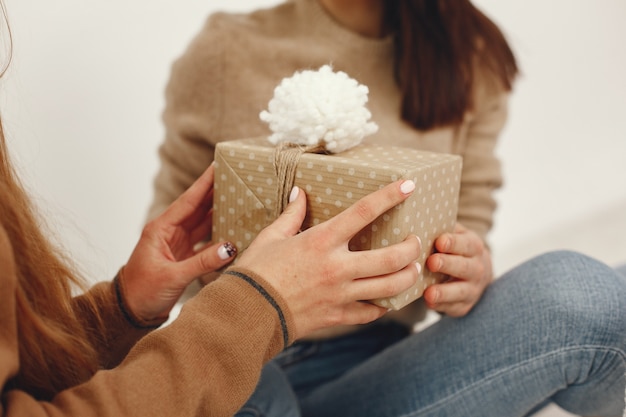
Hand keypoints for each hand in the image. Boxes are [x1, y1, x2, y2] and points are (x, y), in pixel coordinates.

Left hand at [121, 164, 236, 322]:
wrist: (130, 311)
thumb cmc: (141, 291)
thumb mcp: (173, 276)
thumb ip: (203, 262)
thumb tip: (230, 248)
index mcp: (160, 229)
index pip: (187, 201)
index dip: (204, 184)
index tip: (218, 167)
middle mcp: (170, 232)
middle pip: (197, 208)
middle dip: (215, 193)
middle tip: (236, 178)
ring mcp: (178, 243)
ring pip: (203, 223)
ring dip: (219, 212)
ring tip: (240, 198)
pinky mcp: (184, 256)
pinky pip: (206, 241)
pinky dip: (219, 235)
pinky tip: (234, 229)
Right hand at [235, 180, 421, 338]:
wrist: (247, 314)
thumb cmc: (255, 272)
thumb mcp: (271, 237)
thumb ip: (291, 214)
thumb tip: (299, 193)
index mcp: (321, 241)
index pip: (363, 212)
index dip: (389, 196)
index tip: (409, 185)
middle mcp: (336, 267)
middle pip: (391, 257)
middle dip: (412, 248)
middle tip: (416, 241)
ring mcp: (340, 294)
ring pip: (390, 287)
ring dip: (408, 276)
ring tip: (412, 268)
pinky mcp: (337, 316)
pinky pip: (371, 312)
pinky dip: (383, 305)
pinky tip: (386, 298)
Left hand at [424, 223, 492, 316]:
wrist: (474, 274)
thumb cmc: (454, 250)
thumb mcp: (454, 235)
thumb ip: (440, 228)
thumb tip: (418, 217)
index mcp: (473, 246)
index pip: (466, 244)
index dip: (454, 243)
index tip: (440, 242)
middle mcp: (477, 268)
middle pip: (464, 267)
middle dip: (448, 264)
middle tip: (432, 262)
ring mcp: (472, 289)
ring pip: (460, 291)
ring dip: (444, 292)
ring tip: (429, 293)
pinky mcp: (464, 306)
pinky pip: (454, 307)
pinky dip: (442, 306)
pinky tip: (429, 303)